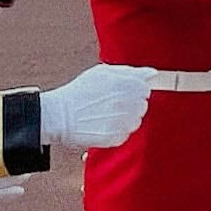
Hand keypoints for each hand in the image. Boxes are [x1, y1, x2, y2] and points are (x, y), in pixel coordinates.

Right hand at [37, 63, 153, 151]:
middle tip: (110, 104)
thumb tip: (152, 73)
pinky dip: (117, 131)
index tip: (121, 92)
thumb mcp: (102, 73)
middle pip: (142, 106)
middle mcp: (127, 103)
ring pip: (136, 121)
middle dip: (130, 104)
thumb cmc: (79, 92)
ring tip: (105, 115)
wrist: (59, 115)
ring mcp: (122, 121)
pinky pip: (125, 134)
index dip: (133, 90)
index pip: (145, 89)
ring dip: (124, 119)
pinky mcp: (116, 137)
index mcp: (125, 84)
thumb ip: (130, 72)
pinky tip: (102, 124)